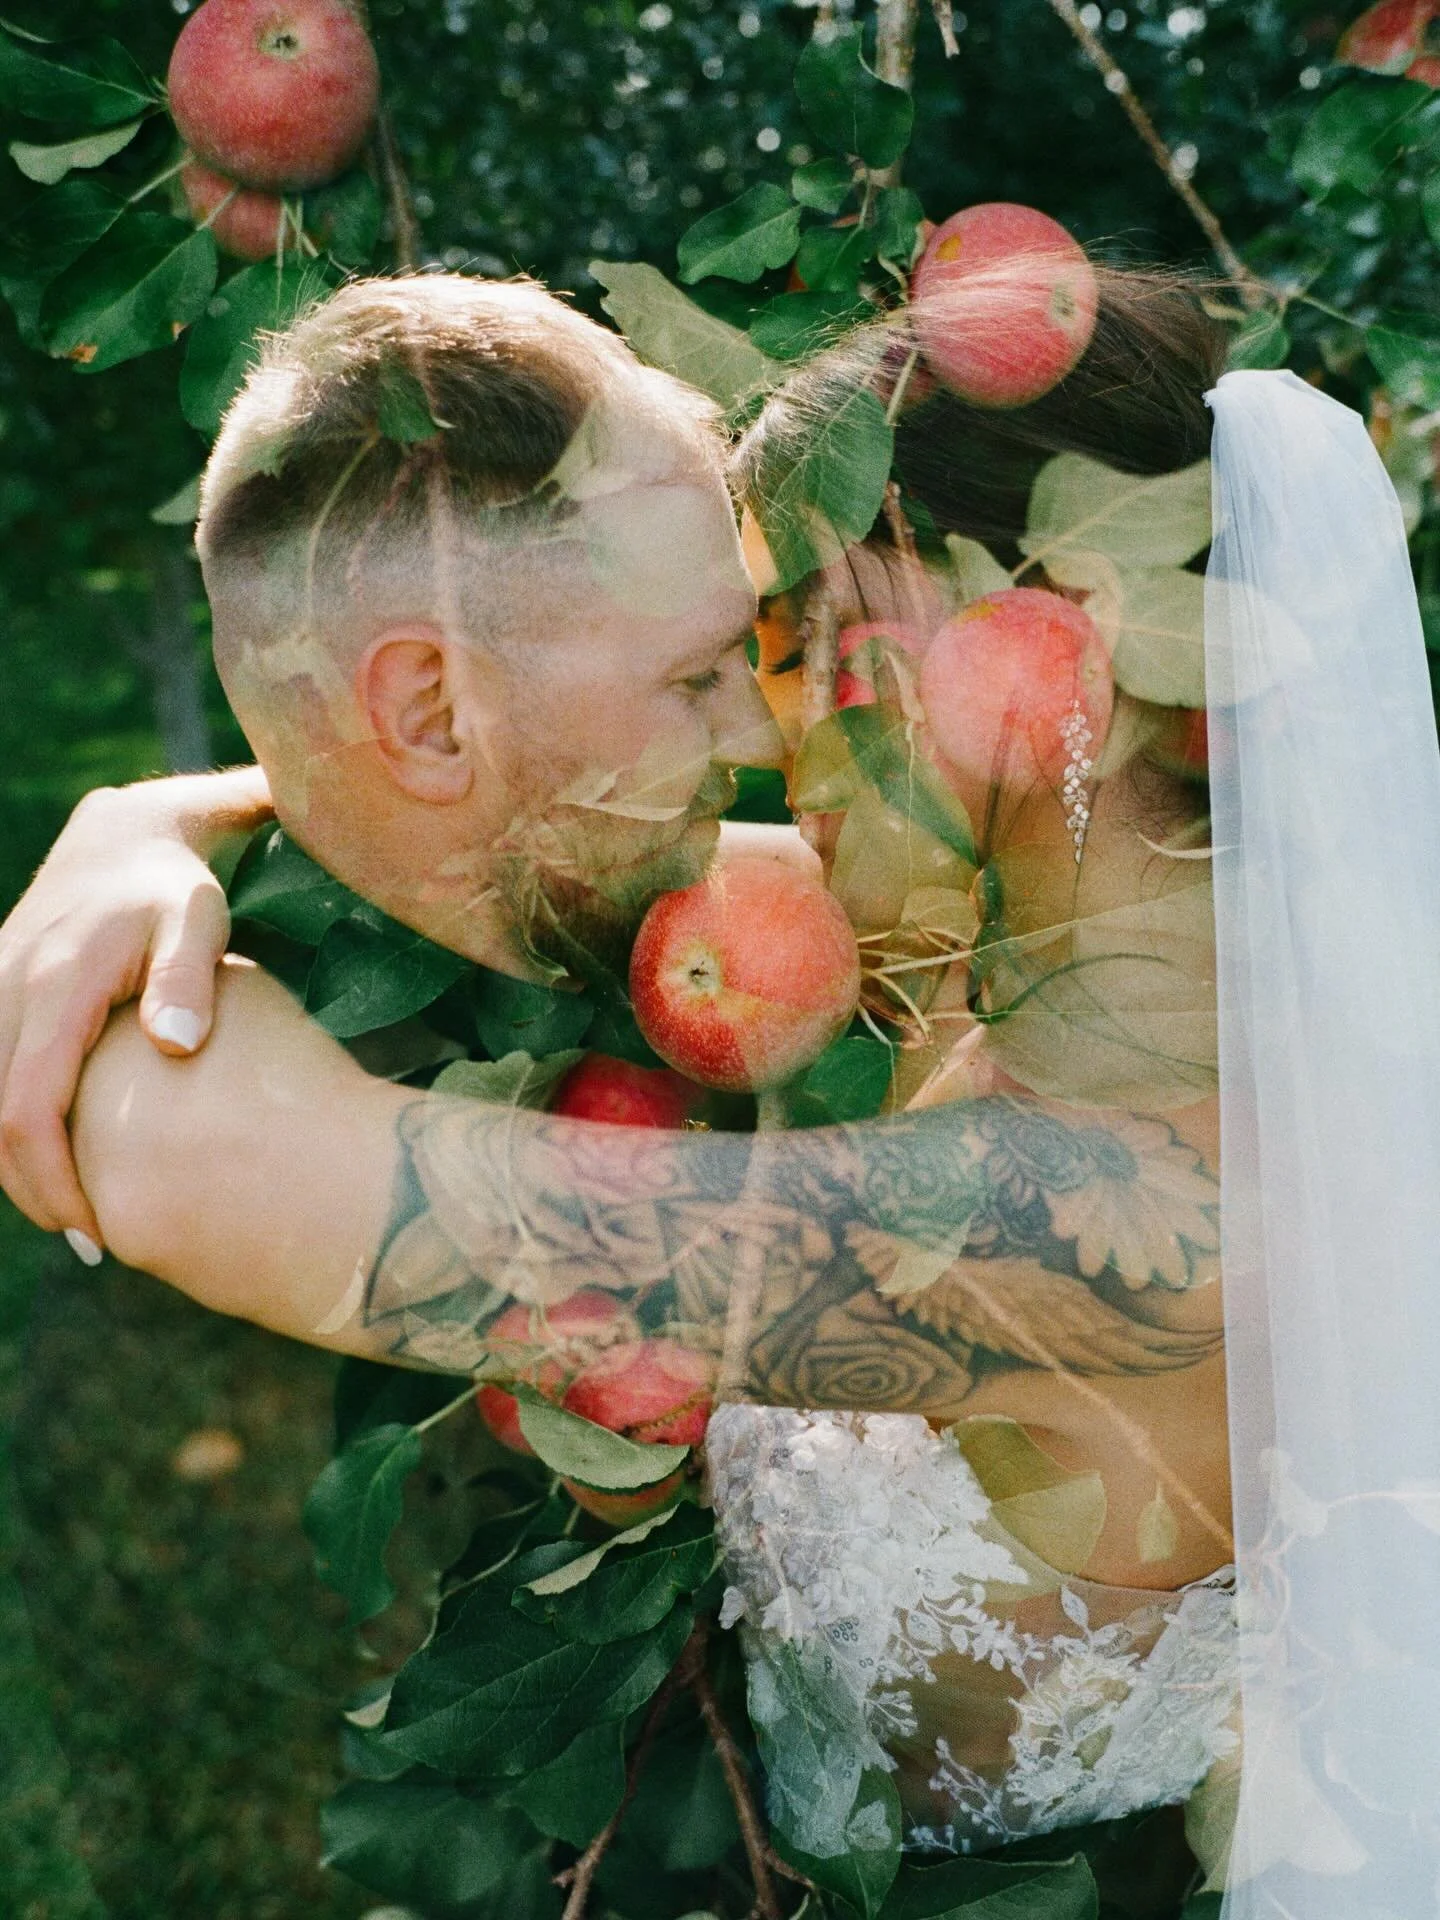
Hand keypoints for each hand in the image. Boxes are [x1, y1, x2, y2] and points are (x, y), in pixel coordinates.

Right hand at [0, 769, 270, 1246]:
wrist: (131, 831)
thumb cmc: (179, 883)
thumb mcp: (200, 920)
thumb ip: (189, 979)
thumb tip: (177, 1047)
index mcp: (55, 984)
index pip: (27, 1107)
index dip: (51, 1180)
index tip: (96, 1231)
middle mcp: (8, 986)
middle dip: (34, 1189)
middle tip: (94, 1241)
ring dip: (16, 1163)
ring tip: (79, 1213)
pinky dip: (10, 1123)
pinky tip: (55, 1160)